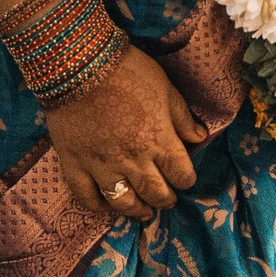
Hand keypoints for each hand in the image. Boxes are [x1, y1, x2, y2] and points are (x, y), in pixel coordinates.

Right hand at [45, 46, 199, 221]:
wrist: (80, 64)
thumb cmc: (128, 72)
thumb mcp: (166, 89)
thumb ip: (183, 118)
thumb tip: (200, 138)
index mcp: (160, 142)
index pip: (182, 175)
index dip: (186, 180)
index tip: (184, 178)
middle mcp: (134, 161)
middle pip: (155, 193)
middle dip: (165, 199)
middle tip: (166, 199)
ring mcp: (103, 166)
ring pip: (124, 202)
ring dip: (137, 210)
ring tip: (142, 212)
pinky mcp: (75, 165)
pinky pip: (87, 197)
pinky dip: (98, 206)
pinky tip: (106, 205)